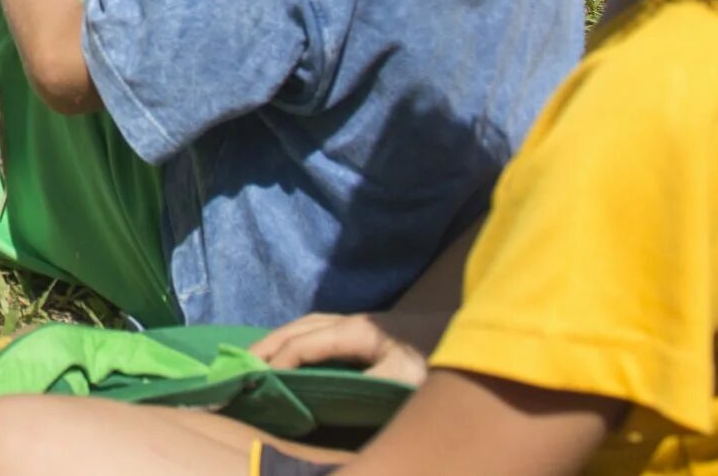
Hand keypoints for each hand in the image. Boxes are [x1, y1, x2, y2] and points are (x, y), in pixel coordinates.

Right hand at [252, 313, 430, 386]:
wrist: (477, 338)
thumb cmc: (440, 357)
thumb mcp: (407, 376)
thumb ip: (368, 384)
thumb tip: (330, 395)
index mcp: (355, 330)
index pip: (304, 343)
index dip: (278, 361)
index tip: (256, 380)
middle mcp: (353, 322)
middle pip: (300, 327)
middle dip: (268, 344)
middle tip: (240, 363)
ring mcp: (361, 325)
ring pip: (310, 326)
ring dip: (282, 339)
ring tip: (260, 358)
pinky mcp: (371, 333)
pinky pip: (322, 332)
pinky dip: (300, 341)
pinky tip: (298, 355)